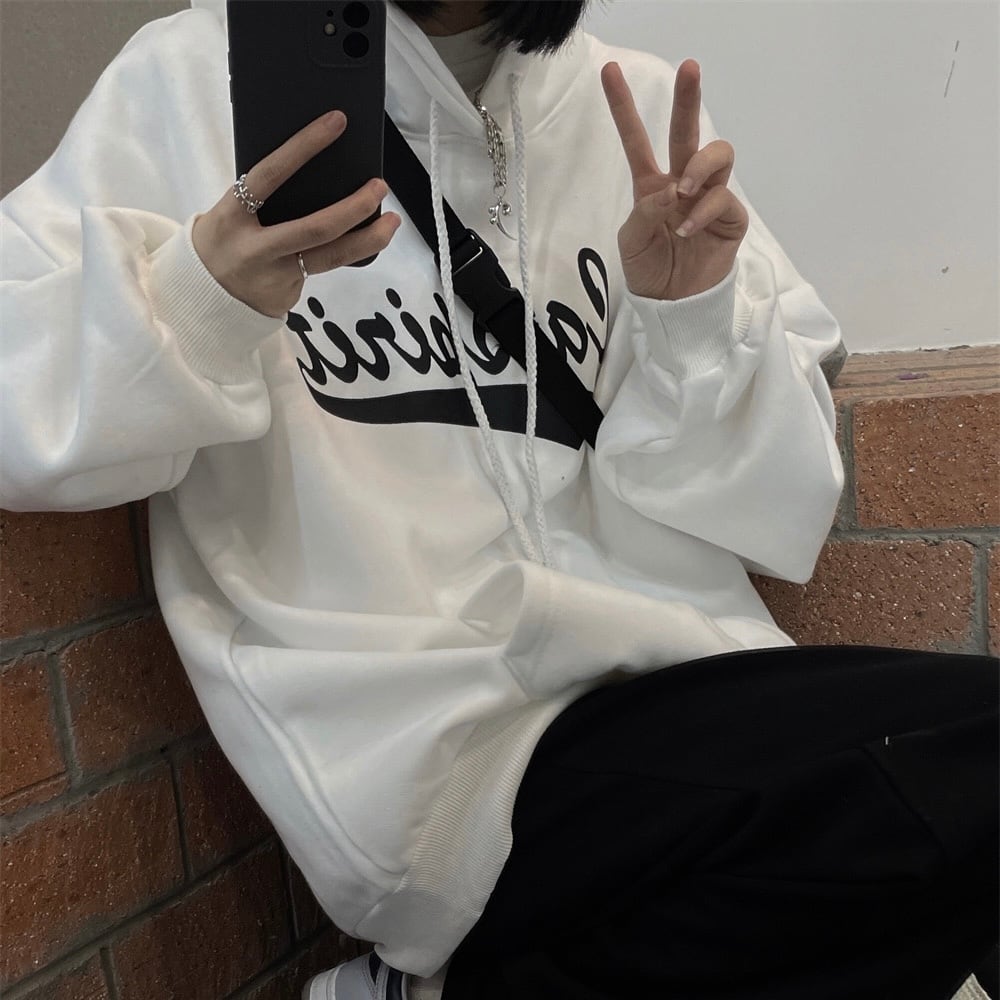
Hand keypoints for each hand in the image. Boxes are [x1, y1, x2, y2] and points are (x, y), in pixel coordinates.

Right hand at [192, 110, 400, 318]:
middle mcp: (254, 248)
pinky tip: (358, 242)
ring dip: (369, 238)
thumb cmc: (224, 239)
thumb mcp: (230, 212)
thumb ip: (263, 195)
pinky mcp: (288, 295)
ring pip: (331, 257)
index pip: (270, 174)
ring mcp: (274, 276)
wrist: (201, 296)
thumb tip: (314, 166)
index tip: (336, 122)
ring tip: (393, 221)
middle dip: (355, 206)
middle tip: (380, 186)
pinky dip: (343, 254)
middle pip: (315, 228)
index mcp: (232, 215)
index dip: (304, 147)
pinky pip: (323, 269)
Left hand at [601, 60, 747, 300]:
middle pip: (687, 131)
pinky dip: (703, 211)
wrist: (673, 305)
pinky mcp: (730, 217)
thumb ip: (645, 211)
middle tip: (689, 68)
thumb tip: (672, 188)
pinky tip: (687, 230)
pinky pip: (722, 198)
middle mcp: (682, 183)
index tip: (610, 72)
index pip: (637, 140)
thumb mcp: (632, 242)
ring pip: (717, 154)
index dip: (624, 107)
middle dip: (688, 98)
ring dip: (700, 165)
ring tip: (684, 190)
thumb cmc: (649, 272)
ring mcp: (708, 197)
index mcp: (652, 185)